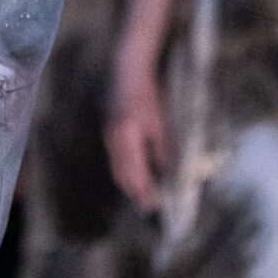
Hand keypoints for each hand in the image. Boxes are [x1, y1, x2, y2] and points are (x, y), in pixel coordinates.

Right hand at [103, 66, 171, 213]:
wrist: (129, 70)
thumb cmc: (149, 94)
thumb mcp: (161, 123)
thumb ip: (163, 150)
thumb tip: (169, 172)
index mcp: (127, 140)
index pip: (135, 175)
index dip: (145, 192)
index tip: (155, 206)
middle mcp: (114, 141)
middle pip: (122, 176)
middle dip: (135, 192)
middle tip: (149, 206)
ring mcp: (109, 136)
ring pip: (117, 168)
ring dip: (130, 183)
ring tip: (144, 194)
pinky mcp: (109, 132)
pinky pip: (116, 159)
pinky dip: (126, 170)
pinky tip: (138, 171)